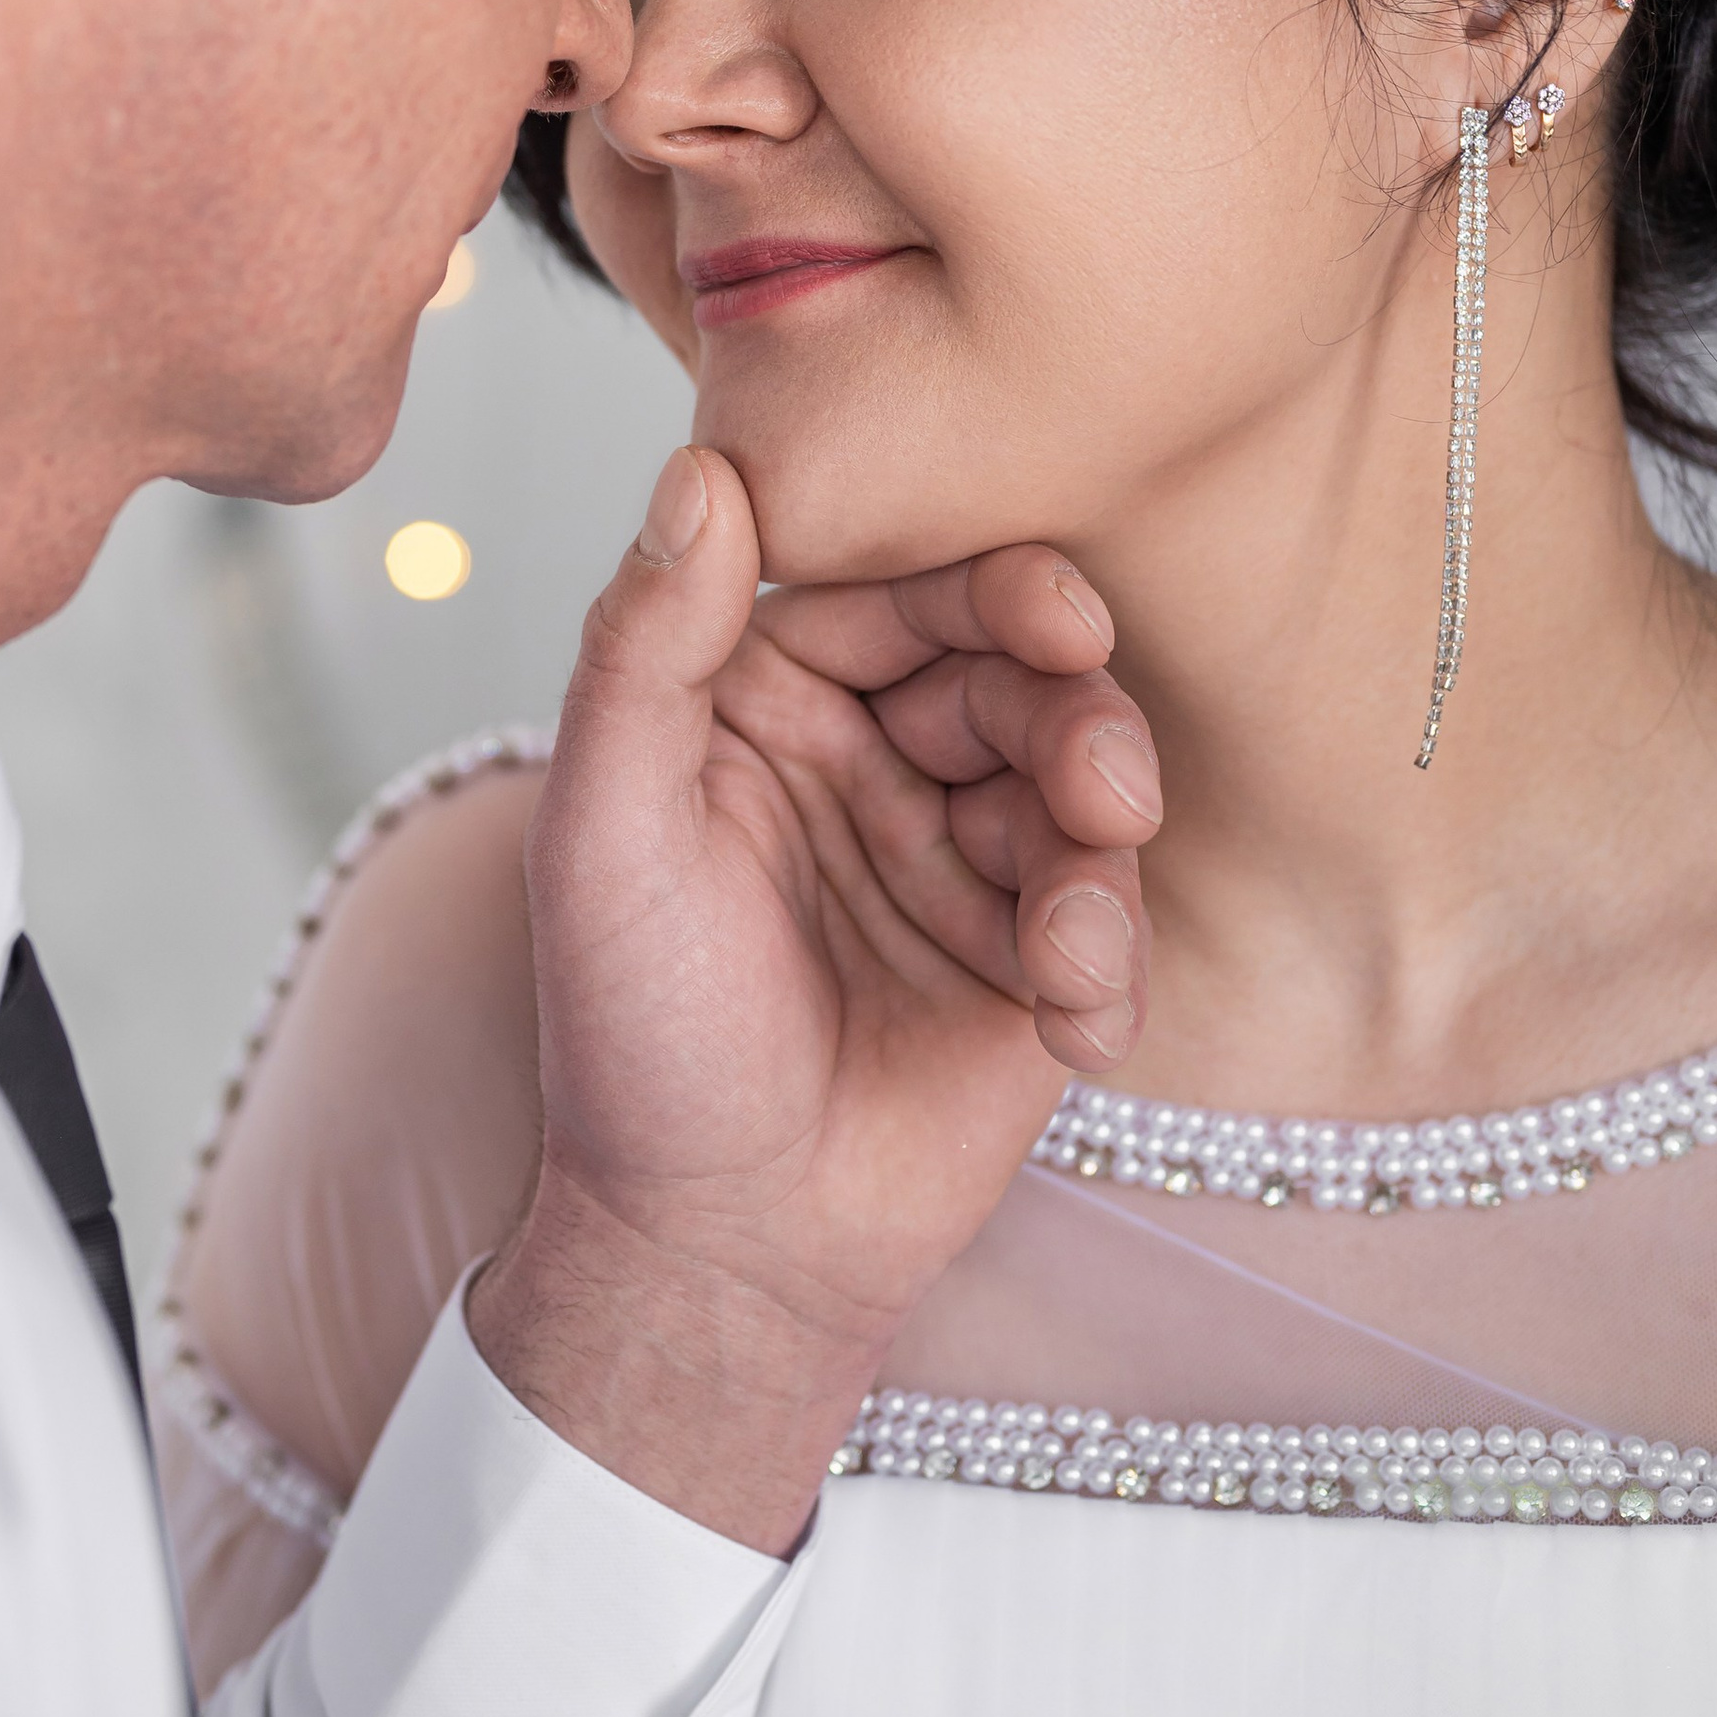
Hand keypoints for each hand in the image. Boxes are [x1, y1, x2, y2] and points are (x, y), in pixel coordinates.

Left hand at [469, 445, 1160, 1551]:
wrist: (713, 1247)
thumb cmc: (633, 1032)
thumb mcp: (606, 827)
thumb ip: (642, 646)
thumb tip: (700, 469)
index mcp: (765, 695)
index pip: (892, 593)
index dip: (983, 589)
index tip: (1053, 609)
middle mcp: (872, 754)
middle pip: (1011, 675)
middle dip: (1075, 713)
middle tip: (1102, 774)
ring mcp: (961, 854)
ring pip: (1080, 784)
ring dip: (1105, 836)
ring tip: (1077, 921)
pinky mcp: (1032, 961)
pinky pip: (1111, 919)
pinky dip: (1111, 958)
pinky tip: (1075, 1017)